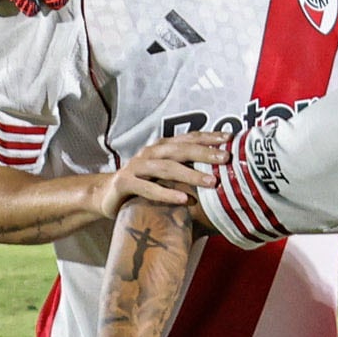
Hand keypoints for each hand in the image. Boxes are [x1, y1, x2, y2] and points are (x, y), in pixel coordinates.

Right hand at [97, 131, 222, 219]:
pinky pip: (148, 188)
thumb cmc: (144, 183)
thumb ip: (187, 168)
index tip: (230, 138)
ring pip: (166, 168)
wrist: (107, 195)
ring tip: (212, 182)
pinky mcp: (125, 183)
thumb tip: (222, 172)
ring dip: (191, 174)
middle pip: (180, 150)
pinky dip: (167, 193)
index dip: (209, 136)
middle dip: (204, 152)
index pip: (189, 138)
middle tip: (225, 158)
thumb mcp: (166, 174)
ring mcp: (136, 167)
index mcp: (162, 147)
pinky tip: (185, 199)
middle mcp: (150, 153)